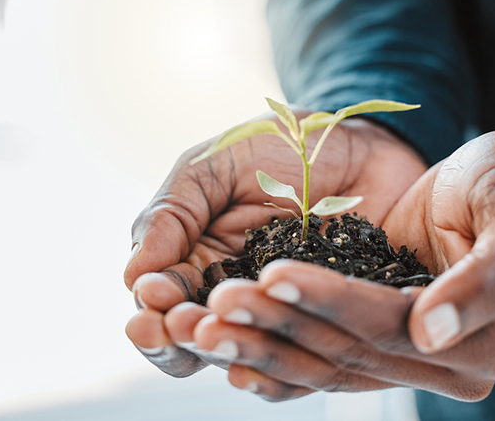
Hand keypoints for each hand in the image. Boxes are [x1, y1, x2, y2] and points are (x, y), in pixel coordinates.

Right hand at [124, 113, 426, 376]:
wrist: (362, 146)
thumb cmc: (282, 147)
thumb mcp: (215, 167)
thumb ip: (173, 213)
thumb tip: (132, 277)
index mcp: (197, 258)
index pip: (161, 300)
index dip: (151, 307)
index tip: (153, 298)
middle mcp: (233, 292)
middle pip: (193, 337)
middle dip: (177, 336)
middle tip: (179, 325)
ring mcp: (279, 307)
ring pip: (241, 347)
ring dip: (222, 347)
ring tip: (214, 333)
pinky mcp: (323, 315)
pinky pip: (300, 343)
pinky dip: (283, 349)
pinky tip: (272, 338)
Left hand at [167, 130, 494, 399]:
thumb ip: (485, 279)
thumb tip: (429, 330)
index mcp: (490, 343)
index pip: (392, 327)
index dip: (331, 302)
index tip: (272, 274)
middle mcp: (448, 362)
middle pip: (350, 353)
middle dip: (279, 327)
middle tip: (216, 304)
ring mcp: (413, 356)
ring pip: (328, 363)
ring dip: (265, 344)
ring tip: (205, 323)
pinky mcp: (384, 337)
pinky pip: (327, 358)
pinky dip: (279, 355)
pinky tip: (232, 352)